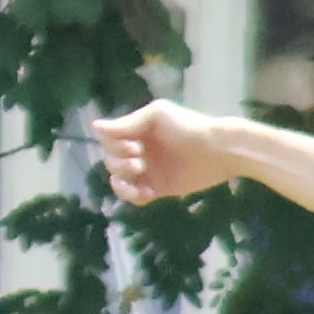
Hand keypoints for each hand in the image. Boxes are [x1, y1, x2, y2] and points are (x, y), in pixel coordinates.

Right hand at [87, 99, 232, 205]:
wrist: (219, 151)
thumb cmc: (189, 127)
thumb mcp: (157, 116)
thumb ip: (127, 123)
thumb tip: (94, 126)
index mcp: (136, 132)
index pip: (109, 141)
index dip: (114, 146)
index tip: (133, 146)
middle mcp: (138, 151)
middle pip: (111, 161)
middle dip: (120, 164)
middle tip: (140, 162)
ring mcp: (147, 171)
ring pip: (119, 181)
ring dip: (123, 182)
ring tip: (140, 180)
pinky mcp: (158, 189)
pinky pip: (135, 197)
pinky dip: (133, 197)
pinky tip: (145, 193)